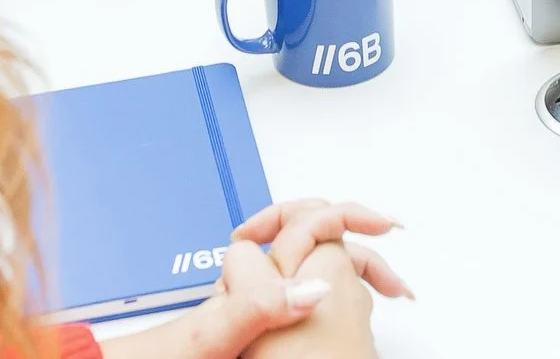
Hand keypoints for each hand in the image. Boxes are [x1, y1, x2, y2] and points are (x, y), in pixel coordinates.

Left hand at [102, 200, 404, 358]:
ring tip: (385, 289)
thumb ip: (259, 304)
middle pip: (319, 241)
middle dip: (361, 248)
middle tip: (395, 275)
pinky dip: (337, 299)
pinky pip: (306, 298)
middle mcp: (254, 279)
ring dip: (354, 272)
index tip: (380, 225)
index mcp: (247, 270)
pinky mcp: (260, 329)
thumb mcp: (212, 332)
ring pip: (317, 269)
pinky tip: (346, 313)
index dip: (345, 215)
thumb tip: (315, 285)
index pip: (305, 219)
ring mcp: (258, 302)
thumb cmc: (165, 358)